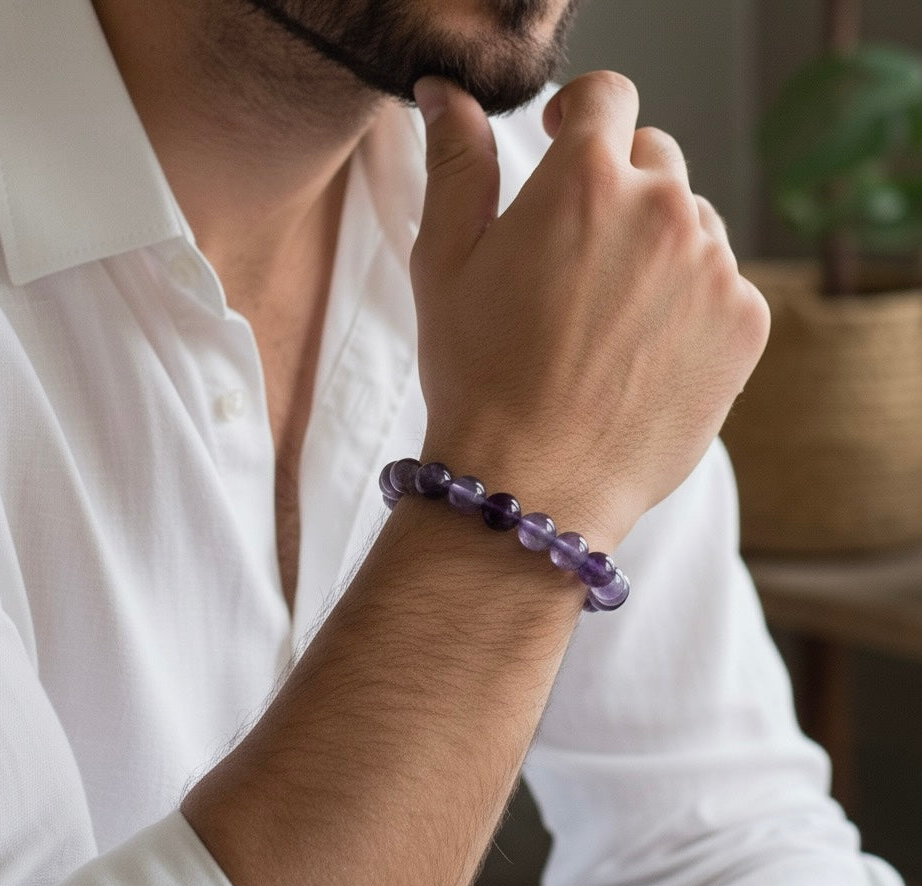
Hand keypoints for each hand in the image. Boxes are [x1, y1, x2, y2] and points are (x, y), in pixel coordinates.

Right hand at [411, 72, 768, 546]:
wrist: (535, 484)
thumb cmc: (478, 377)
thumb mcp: (445, 264)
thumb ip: (456, 164)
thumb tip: (447, 93)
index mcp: (585, 178)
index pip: (606, 96)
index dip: (579, 113)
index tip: (562, 141)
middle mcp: (664, 207)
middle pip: (653, 158)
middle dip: (616, 187)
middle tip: (574, 258)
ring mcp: (715, 266)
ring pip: (691, 223)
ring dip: (656, 247)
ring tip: (607, 319)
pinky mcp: (747, 323)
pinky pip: (723, 284)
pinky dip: (690, 303)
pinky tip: (642, 352)